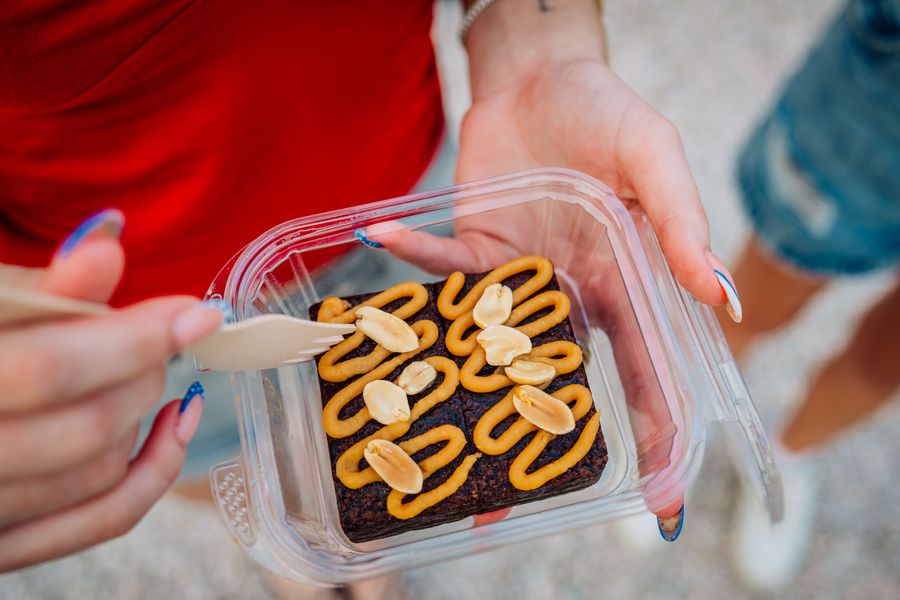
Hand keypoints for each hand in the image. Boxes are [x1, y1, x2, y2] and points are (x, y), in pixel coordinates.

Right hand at [0, 213, 222, 571]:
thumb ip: (43, 290)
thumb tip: (108, 243)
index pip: (49, 370)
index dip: (132, 339)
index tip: (195, 312)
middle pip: (86, 429)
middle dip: (142, 373)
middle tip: (158, 333)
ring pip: (100, 474)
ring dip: (141, 415)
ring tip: (141, 369)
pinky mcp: (9, 543)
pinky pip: (102, 519)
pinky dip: (153, 472)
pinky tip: (174, 422)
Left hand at [369, 1, 721, 536]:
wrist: (543, 78)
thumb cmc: (608, 114)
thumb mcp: (655, 159)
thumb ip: (682, 225)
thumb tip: (718, 296)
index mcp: (625, 283)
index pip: (649, 370)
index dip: (659, 434)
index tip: (662, 501)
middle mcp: (570, 294)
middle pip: (561, 379)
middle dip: (544, 442)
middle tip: (515, 502)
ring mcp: (517, 278)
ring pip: (493, 346)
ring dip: (466, 387)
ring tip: (438, 452)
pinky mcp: (472, 248)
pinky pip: (442, 266)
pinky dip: (412, 252)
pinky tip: (382, 236)